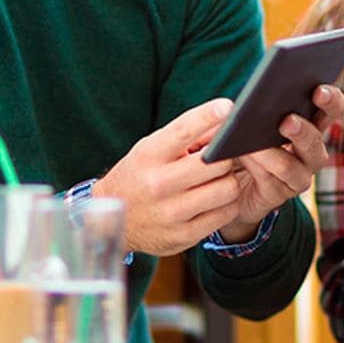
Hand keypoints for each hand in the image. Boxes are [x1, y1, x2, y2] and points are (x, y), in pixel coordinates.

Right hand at [93, 100, 248, 256]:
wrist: (114, 220)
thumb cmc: (139, 175)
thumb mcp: (152, 149)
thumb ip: (186, 135)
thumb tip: (225, 119)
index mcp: (149, 156)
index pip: (182, 131)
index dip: (207, 117)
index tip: (226, 107)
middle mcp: (158, 184)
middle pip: (216, 162)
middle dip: (225, 156)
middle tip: (221, 157)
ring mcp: (171, 212)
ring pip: (227, 188)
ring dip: (229, 181)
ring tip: (218, 180)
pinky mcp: (184, 235)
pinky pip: (226, 213)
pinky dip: (228, 204)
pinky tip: (217, 200)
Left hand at [215, 83, 343, 243]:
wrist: (227, 180)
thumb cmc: (241, 138)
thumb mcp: (246, 116)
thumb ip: (249, 106)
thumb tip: (243, 101)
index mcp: (311, 124)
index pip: (332, 108)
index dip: (331, 99)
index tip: (319, 91)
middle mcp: (311, 151)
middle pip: (316, 140)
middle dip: (302, 130)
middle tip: (287, 121)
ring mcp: (298, 176)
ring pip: (292, 166)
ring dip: (272, 153)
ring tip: (253, 144)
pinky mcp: (279, 195)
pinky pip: (271, 181)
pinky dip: (256, 167)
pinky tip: (242, 155)